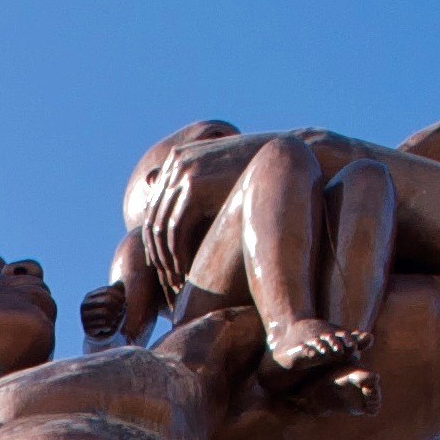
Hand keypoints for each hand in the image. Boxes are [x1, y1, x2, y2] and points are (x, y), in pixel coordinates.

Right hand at [78, 283, 128, 342]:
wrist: (100, 335)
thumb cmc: (109, 316)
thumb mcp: (114, 302)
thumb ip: (117, 292)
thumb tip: (120, 283)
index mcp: (89, 296)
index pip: (107, 290)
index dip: (119, 295)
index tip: (124, 301)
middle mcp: (84, 305)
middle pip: (107, 300)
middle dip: (118, 306)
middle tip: (122, 311)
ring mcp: (84, 317)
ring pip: (106, 312)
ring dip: (115, 316)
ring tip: (116, 319)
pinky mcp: (87, 328)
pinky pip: (104, 324)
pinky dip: (111, 325)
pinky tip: (109, 327)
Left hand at [139, 138, 242, 304]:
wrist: (285, 159)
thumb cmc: (257, 173)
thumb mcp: (220, 179)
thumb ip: (193, 192)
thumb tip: (157, 193)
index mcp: (178, 159)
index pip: (155, 207)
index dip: (156, 240)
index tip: (165, 266)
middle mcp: (176, 163)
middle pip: (153, 217)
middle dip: (157, 253)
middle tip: (166, 280)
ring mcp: (183, 172)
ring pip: (161, 226)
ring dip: (166, 258)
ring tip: (176, 281)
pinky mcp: (195, 186)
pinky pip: (176, 228)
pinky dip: (177, 253)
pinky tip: (185, 271)